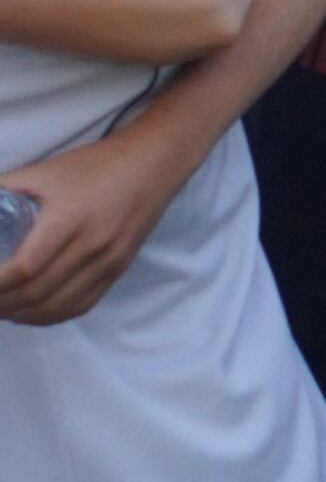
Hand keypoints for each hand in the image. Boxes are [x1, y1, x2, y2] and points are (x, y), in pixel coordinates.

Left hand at [0, 131, 189, 324]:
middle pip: (36, 293)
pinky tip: (30, 313)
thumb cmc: (93, 166)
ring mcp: (109, 262)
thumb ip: (3, 188)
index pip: (24, 268)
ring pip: (57, 306)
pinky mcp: (119, 270)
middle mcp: (92, 246)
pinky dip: (50, 317)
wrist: (153, 164)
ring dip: (21, 315)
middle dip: (0, 303)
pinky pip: (81, 305)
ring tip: (1, 309)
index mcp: (69, 219)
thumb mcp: (43, 172)